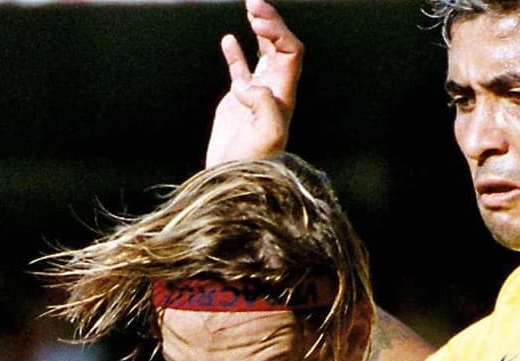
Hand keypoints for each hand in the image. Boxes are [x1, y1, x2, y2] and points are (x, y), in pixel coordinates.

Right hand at [206, 0, 302, 166]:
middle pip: (280, 47)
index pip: (290, 52)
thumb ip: (264, 103)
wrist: (232, 184)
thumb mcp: (267, 135)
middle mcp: (273, 93)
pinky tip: (228, 40)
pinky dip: (235, 52)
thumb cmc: (251, 165)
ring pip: (263, 55)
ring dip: (259, 31)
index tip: (256, 18)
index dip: (277, 30)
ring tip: (250, 10)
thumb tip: (248, 83)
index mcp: (283, 97)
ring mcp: (255, 97)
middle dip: (270, 22)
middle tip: (253, 3)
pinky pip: (240, 70)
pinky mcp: (237, 103)